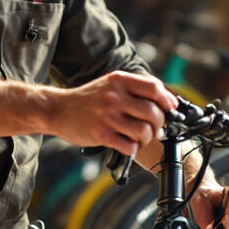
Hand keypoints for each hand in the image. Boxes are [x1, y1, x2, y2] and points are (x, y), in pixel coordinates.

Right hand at [49, 71, 176, 155]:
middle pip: (153, 113)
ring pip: (144, 131)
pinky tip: (127, 144)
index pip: (155, 88)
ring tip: (139, 138)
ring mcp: (108, 116)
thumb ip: (133, 89)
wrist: (57, 109)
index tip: (170, 109)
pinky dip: (133, 148)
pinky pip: (129, 146)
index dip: (167, 100)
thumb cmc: (87, 99)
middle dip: (158, 124)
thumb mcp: (109, 85)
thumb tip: (164, 100)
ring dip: (146, 139)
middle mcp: (115, 96)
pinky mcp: (102, 134)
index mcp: (119, 80)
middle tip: (153, 128)